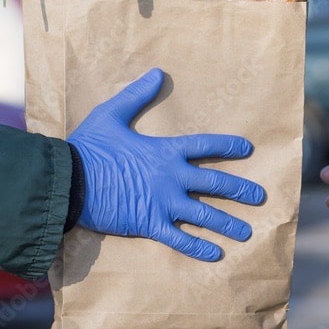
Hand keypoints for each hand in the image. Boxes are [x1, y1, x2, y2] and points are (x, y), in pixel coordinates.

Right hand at [68, 69, 265, 261]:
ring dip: (228, 223)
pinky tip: (216, 255)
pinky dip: (198, 248)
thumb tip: (157, 73)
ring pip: (204, 214)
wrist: (69, 181)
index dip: (228, 146)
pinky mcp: (149, 224)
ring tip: (248, 232)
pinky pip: (180, 239)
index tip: (248, 149)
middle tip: (260, 197)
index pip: (205, 145)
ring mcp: (163, 202)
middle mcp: (171, 177)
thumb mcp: (111, 114)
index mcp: (165, 151)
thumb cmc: (88, 147)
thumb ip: (136, 95)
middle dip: (241, 190)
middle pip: (215, 183)